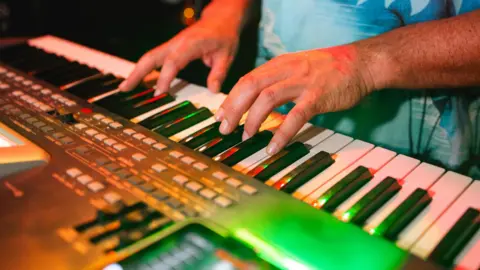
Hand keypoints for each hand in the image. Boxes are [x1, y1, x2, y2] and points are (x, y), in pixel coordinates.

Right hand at [119, 5, 242, 94]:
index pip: (173, 62)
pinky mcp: (171, 48)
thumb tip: (212, 91)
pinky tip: (138, 80)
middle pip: (151, 57)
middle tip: (125, 88)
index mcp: (190, 44)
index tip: (159, 92)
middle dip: (137, 73)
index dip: (165, 77)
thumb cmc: (223, 35)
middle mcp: (177, 43)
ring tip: (125, 87)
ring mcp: (172, 45)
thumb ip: (219, 73)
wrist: (220, 19)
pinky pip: (154, 58)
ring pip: (149, 57)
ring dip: (136, 71)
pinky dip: (144, 69)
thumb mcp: (227, 55)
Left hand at [214, 44, 377, 154]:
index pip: (247, 80)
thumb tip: (257, 100)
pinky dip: (281, 134)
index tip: (220, 115)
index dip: (230, 99)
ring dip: (252, 120)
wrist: (361, 63)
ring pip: (267, 99)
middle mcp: (287, 70)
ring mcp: (302, 82)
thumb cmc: (329, 69)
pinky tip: (272, 148)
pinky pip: (295, 117)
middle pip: (250, 86)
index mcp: (279, 64)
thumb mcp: (298, 67)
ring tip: (246, 137)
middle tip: (225, 129)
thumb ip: (278, 80)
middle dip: (233, 109)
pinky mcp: (318, 97)